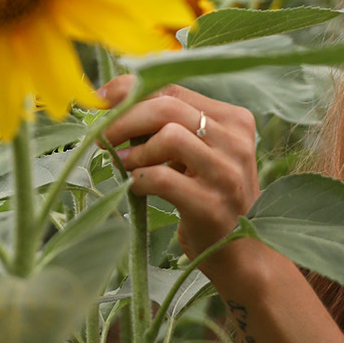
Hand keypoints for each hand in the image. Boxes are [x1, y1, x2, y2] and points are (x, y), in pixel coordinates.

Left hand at [99, 77, 260, 261]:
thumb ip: (168, 125)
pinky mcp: (211, 204)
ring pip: (168, 137)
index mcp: (234, 120)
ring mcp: (227, 173)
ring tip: (125, 166)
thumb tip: (112, 100)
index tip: (102, 99)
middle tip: (103, 136)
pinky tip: (136, 188)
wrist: (240, 253)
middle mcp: (236, 141)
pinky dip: (139, 180)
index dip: (132, 90)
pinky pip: (162, 178)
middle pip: (168, 108)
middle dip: (125, 119)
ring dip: (136, 152)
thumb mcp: (197, 153)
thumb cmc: (209, 196)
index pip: (175, 89)